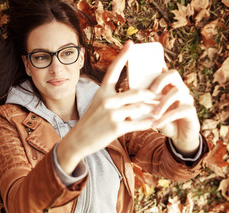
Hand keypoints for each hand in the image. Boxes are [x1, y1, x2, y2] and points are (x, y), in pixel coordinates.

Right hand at [57, 41, 158, 173]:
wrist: (78, 140)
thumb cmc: (90, 121)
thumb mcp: (97, 104)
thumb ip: (113, 98)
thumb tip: (134, 96)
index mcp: (102, 92)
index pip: (113, 70)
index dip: (122, 56)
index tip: (131, 43)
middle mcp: (107, 100)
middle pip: (137, 92)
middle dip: (152, 94)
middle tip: (163, 94)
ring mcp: (112, 114)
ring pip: (141, 107)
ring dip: (153, 109)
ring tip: (161, 109)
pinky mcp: (116, 127)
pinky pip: (138, 123)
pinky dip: (148, 123)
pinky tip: (154, 122)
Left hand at [149, 69, 199, 156]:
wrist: (178, 135)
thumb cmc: (161, 119)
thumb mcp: (150, 110)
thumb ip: (142, 102)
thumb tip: (125, 98)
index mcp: (167, 85)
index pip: (162, 69)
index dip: (157, 64)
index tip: (146, 62)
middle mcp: (178, 88)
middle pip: (173, 74)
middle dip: (161, 80)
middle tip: (152, 90)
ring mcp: (186, 98)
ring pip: (178, 92)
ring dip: (163, 103)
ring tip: (154, 113)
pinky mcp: (190, 110)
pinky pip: (180, 111)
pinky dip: (166, 118)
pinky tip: (155, 125)